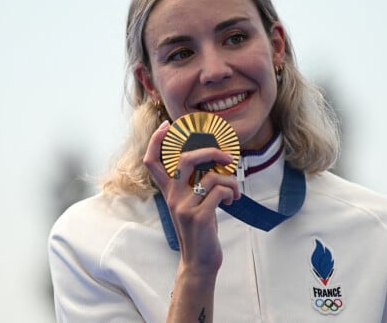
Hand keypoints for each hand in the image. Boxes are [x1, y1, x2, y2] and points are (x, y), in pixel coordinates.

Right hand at [143, 120, 240, 275]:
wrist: (200, 261)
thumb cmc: (200, 229)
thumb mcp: (192, 203)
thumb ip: (195, 183)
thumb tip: (214, 158)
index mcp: (169, 191)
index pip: (152, 162)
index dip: (156, 141)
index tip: (167, 125)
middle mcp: (173, 197)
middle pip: (185, 159)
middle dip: (211, 152)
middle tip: (227, 157)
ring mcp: (184, 207)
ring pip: (211, 176)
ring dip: (230, 181)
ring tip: (234, 192)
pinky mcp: (199, 217)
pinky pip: (219, 192)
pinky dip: (231, 192)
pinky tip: (232, 201)